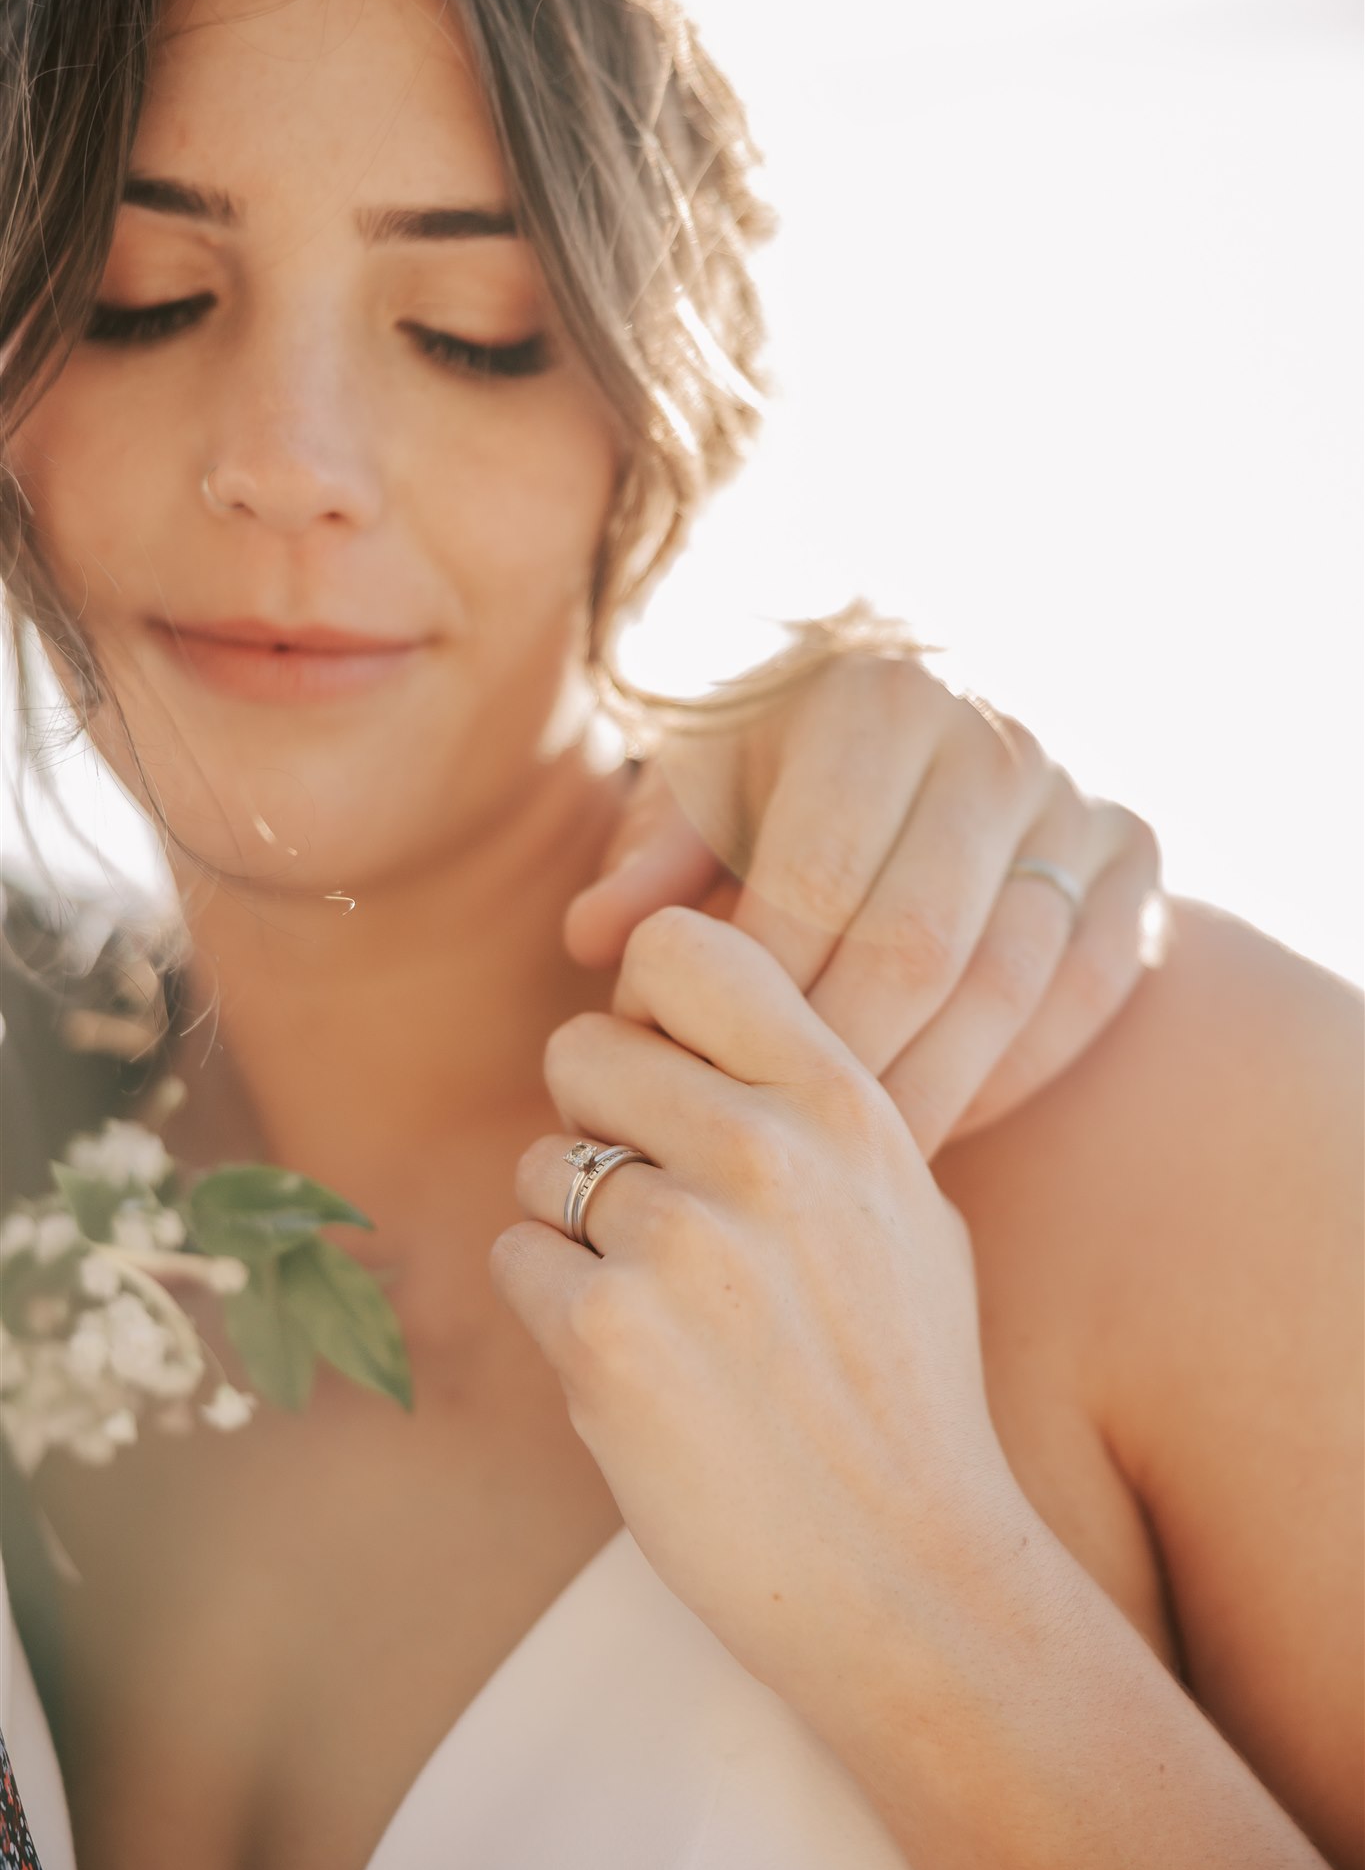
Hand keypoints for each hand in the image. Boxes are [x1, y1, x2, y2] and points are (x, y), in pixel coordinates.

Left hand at [491, 906, 1031, 1709]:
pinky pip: (517, 1261)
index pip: (677, 945)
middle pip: (581, 1051)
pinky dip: (555, 1312)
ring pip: (540, 1167)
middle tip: (661, 1219)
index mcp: (842, 1101)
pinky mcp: (604, 1338)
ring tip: (672, 1318)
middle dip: (599, 1127)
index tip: (664, 1068)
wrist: (908, 1576)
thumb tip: (682, 1027)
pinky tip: (640, 1373)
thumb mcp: (902, 1209)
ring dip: (579, 1236)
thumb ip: (805, 1101)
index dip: (645, 1003)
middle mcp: (763, 1150)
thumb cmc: (902, 1390)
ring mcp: (680, 1243)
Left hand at [564, 652, 1165, 1158]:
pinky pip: (1081, 996)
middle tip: (756, 1150)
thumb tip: (593, 937)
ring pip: (1005, 983)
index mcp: (879, 700)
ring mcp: (1080, 799)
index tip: (686, 1073)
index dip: (751, 993)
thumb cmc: (786, 775)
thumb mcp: (707, 790)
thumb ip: (652, 860)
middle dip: (830, 1062)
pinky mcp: (1137, 861)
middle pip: (915, 943)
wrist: (939, 733)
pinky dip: (1005, 1074)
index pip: (815, 879)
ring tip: (830, 1169)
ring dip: (920, 1090)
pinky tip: (926, 1131)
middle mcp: (994, 738)